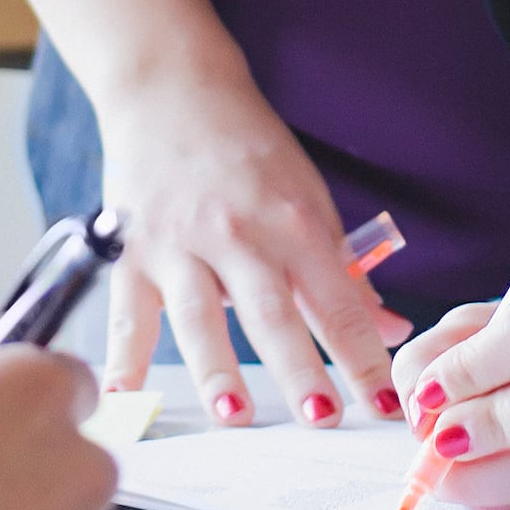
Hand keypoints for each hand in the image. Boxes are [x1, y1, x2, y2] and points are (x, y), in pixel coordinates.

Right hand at [85, 50, 408, 432]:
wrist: (169, 88)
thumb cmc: (246, 147)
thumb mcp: (307, 196)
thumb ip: (341, 270)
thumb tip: (386, 329)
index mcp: (292, 221)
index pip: (338, 301)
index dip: (363, 356)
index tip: (385, 405)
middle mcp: (237, 234)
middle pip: (272, 313)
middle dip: (299, 370)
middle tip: (321, 420)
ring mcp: (178, 244)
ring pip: (199, 315)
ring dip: (217, 368)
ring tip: (234, 414)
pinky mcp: (130, 252)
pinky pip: (126, 314)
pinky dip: (124, 359)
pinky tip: (126, 398)